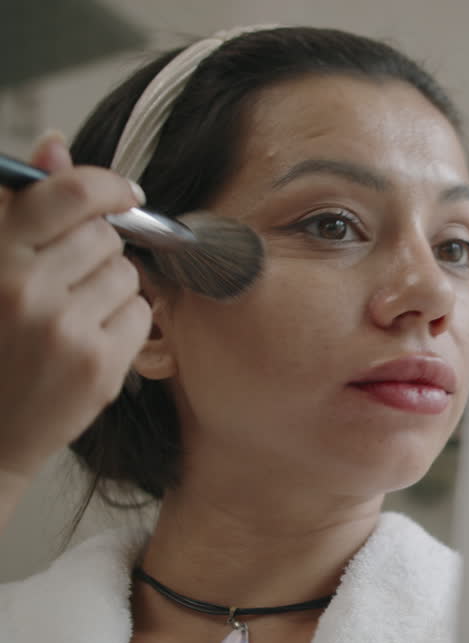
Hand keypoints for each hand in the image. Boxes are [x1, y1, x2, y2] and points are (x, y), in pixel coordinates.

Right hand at [0, 131, 149, 485]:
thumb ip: (21, 206)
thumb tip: (55, 144)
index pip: (69, 194)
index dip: (106, 186)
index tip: (123, 193)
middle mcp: (22, 289)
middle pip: (105, 235)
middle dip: (96, 251)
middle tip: (65, 282)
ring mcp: (61, 329)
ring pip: (127, 273)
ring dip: (108, 288)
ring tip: (68, 316)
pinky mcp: (96, 364)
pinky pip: (138, 312)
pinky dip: (121, 323)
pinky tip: (85, 342)